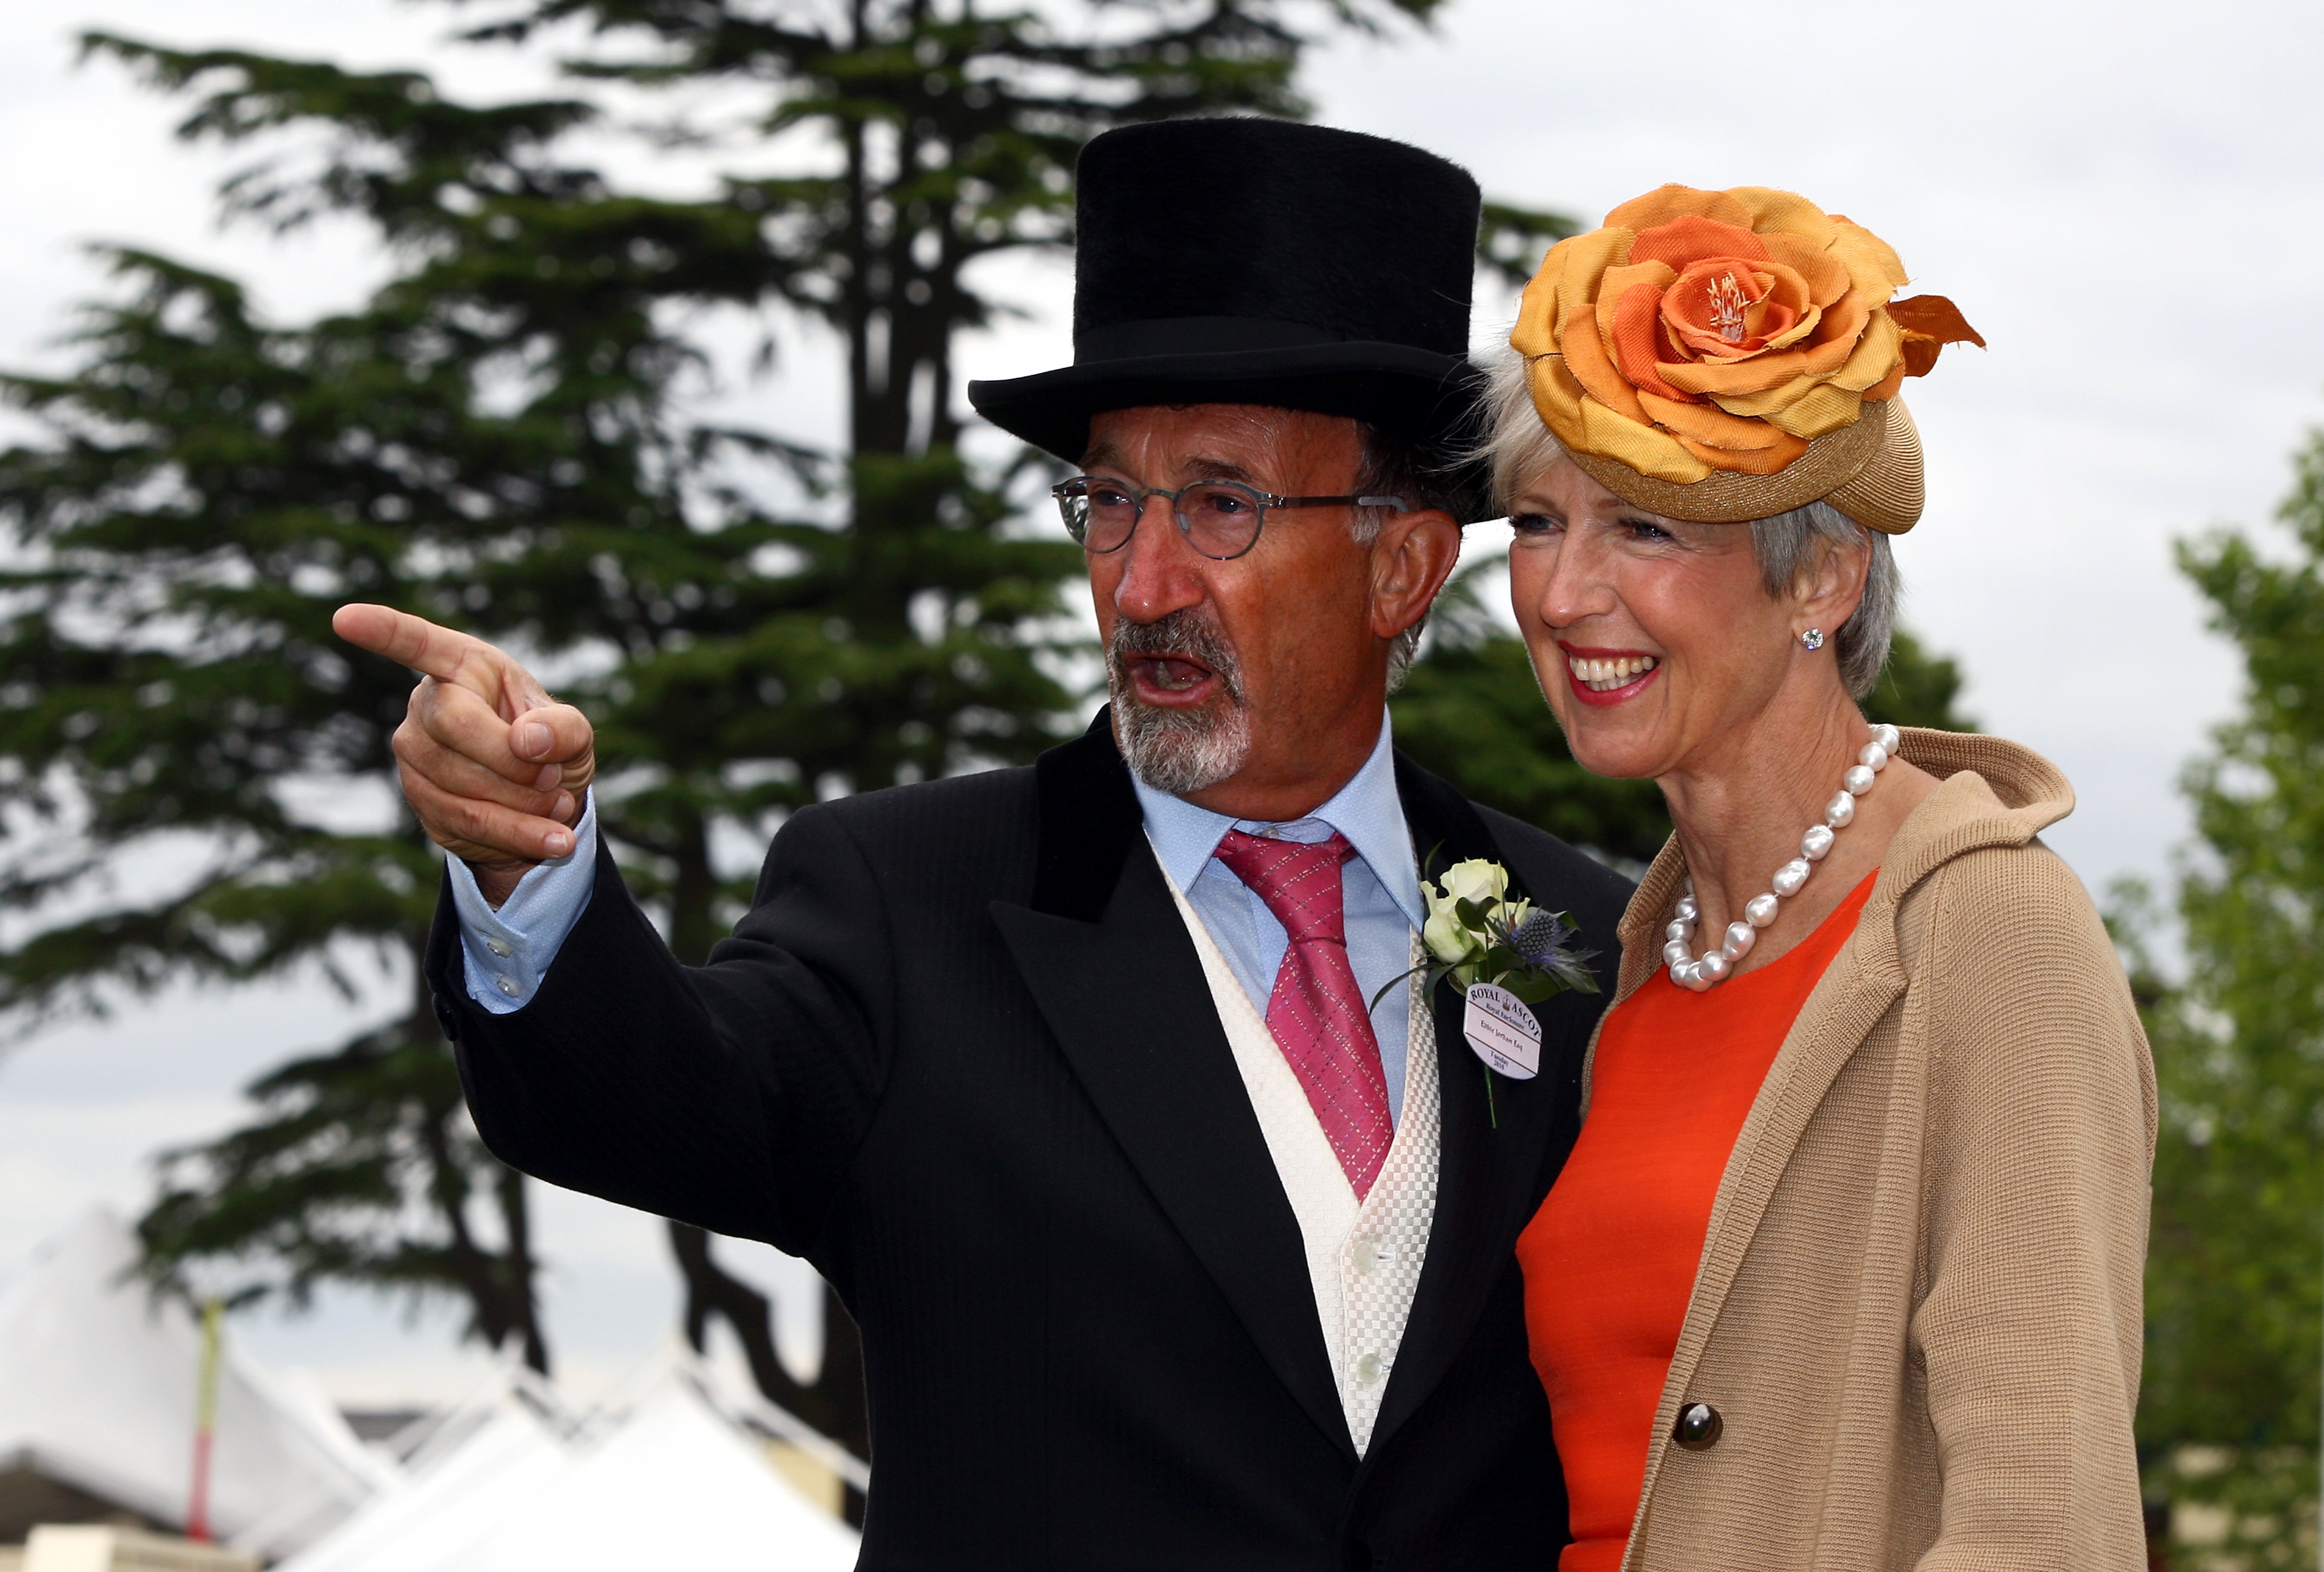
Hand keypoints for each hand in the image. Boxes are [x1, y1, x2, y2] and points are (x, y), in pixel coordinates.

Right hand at [333, 604, 595, 906]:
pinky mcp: (420, 801)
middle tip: (556, 775)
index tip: (345, 617)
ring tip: (559, 803)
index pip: (416, 642)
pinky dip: (519, 835)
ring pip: (463, 786)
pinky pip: (467, 824)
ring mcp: (415, 754)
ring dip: (526, 807)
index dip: (382, 631)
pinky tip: (551, 837)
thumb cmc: (552, 746)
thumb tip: (527, 741)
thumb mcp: (574, 731)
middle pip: (457, 726)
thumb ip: (563, 728)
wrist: (545, 801)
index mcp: (463, 666)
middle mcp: (427, 705)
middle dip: (517, 762)